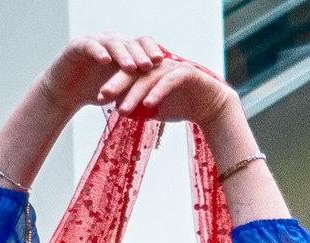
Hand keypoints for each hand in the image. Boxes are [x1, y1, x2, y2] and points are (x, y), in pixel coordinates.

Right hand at [39, 34, 163, 112]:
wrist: (66, 92)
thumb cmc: (96, 91)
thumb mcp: (122, 91)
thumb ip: (138, 87)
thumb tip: (162, 95)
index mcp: (124, 49)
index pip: (142, 44)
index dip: (152, 51)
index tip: (164, 63)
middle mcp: (111, 41)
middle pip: (130, 42)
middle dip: (141, 53)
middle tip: (151, 64)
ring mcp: (95, 42)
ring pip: (112, 43)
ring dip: (123, 55)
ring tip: (132, 67)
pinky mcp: (77, 46)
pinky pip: (89, 46)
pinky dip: (98, 52)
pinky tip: (105, 60)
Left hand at [109, 55, 236, 128]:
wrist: (210, 106)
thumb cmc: (181, 106)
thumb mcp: (156, 110)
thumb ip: (139, 108)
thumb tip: (119, 110)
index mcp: (149, 71)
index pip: (127, 76)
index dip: (113, 86)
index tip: (98, 99)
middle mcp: (159, 65)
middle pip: (134, 73)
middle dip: (117, 84)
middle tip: (102, 96)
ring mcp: (172, 67)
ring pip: (149, 78)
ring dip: (134, 94)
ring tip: (123, 109)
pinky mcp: (186, 73)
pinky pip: (168, 82)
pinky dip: (158, 93)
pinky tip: (148, 105)